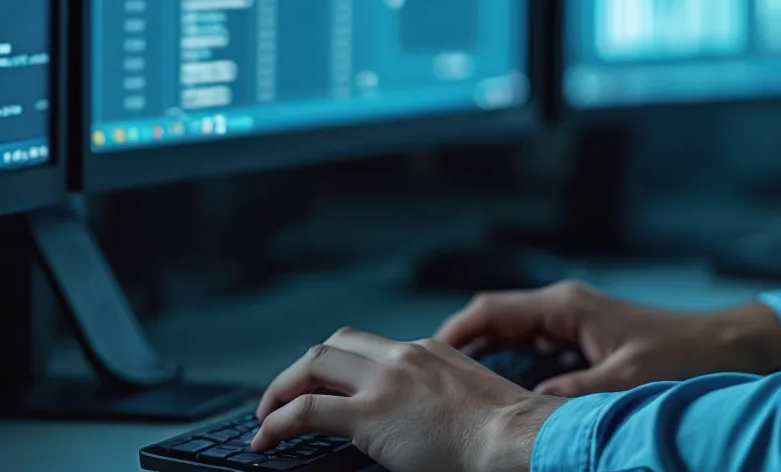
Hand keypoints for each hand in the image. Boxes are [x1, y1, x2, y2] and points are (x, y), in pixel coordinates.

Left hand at [251, 326, 561, 471]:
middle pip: (336, 344)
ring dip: (283, 388)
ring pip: (314, 364)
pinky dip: (278, 421)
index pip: (372, 346)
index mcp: (429, 350)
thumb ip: (439, 401)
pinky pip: (307, 409)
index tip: (329, 386)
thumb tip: (423, 427)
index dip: (342, 365)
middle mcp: (403, 355)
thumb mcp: (468, 400)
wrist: (514, 437)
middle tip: (286, 395)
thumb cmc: (504, 433)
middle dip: (304, 368)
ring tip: (267, 415)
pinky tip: (266, 437)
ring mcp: (385, 381)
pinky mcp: (369, 414)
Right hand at [436, 278, 780, 395]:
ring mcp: (574, 326)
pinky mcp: (585, 346)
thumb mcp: (623, 383)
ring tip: (452, 401)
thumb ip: (572, 397)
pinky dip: (513, 376)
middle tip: (427, 390)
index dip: (453, 334)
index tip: (422, 362)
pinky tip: (502, 406)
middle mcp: (564, 309)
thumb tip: (524, 415)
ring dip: (485, 367)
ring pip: (512, 343)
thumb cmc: (683, 356)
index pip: (490, 310)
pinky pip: (534, 357)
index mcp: (565, 305)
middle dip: (460, 354)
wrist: (730, 348)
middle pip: (494, 325)